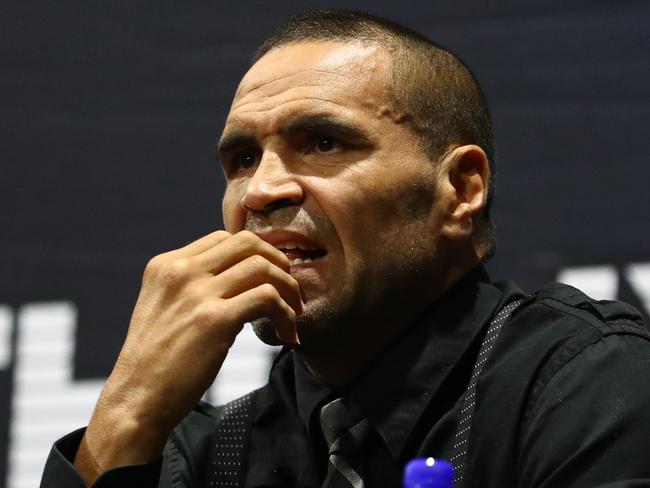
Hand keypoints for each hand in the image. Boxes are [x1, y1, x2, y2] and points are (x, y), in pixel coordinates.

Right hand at [74, 230, 301, 484]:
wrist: (136, 400)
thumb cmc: (155, 362)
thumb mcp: (163, 307)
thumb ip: (192, 286)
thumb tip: (239, 279)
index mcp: (167, 265)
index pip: (224, 237)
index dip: (256, 254)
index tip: (271, 279)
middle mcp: (181, 271)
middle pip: (248, 243)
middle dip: (279, 264)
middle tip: (291, 293)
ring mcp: (198, 293)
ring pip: (263, 267)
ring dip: (289, 290)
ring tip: (293, 316)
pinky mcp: (215, 320)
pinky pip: (268, 298)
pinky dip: (286, 314)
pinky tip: (286, 335)